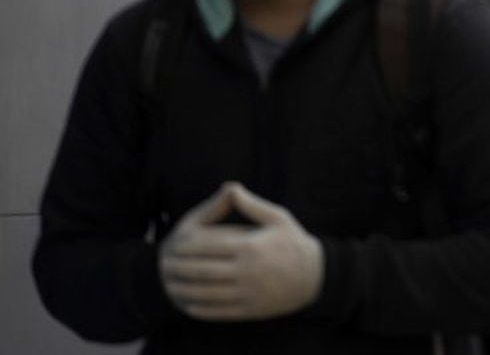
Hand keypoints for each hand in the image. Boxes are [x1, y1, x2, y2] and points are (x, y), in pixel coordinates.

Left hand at [159, 182, 323, 320]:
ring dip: (185, 290)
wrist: (316, 277)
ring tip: (171, 285)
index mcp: (251, 246)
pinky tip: (190, 303)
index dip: (188, 246)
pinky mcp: (250, 309)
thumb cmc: (294, 243)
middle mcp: (248, 271)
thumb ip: (251, 205)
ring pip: (207, 293)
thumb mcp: (278, 217)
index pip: (210, 245)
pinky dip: (201, 308)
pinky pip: (219, 311)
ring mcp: (248, 292)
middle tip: (164, 266)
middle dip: (180, 269)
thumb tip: (231, 187)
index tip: (173, 245)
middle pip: (203, 270)